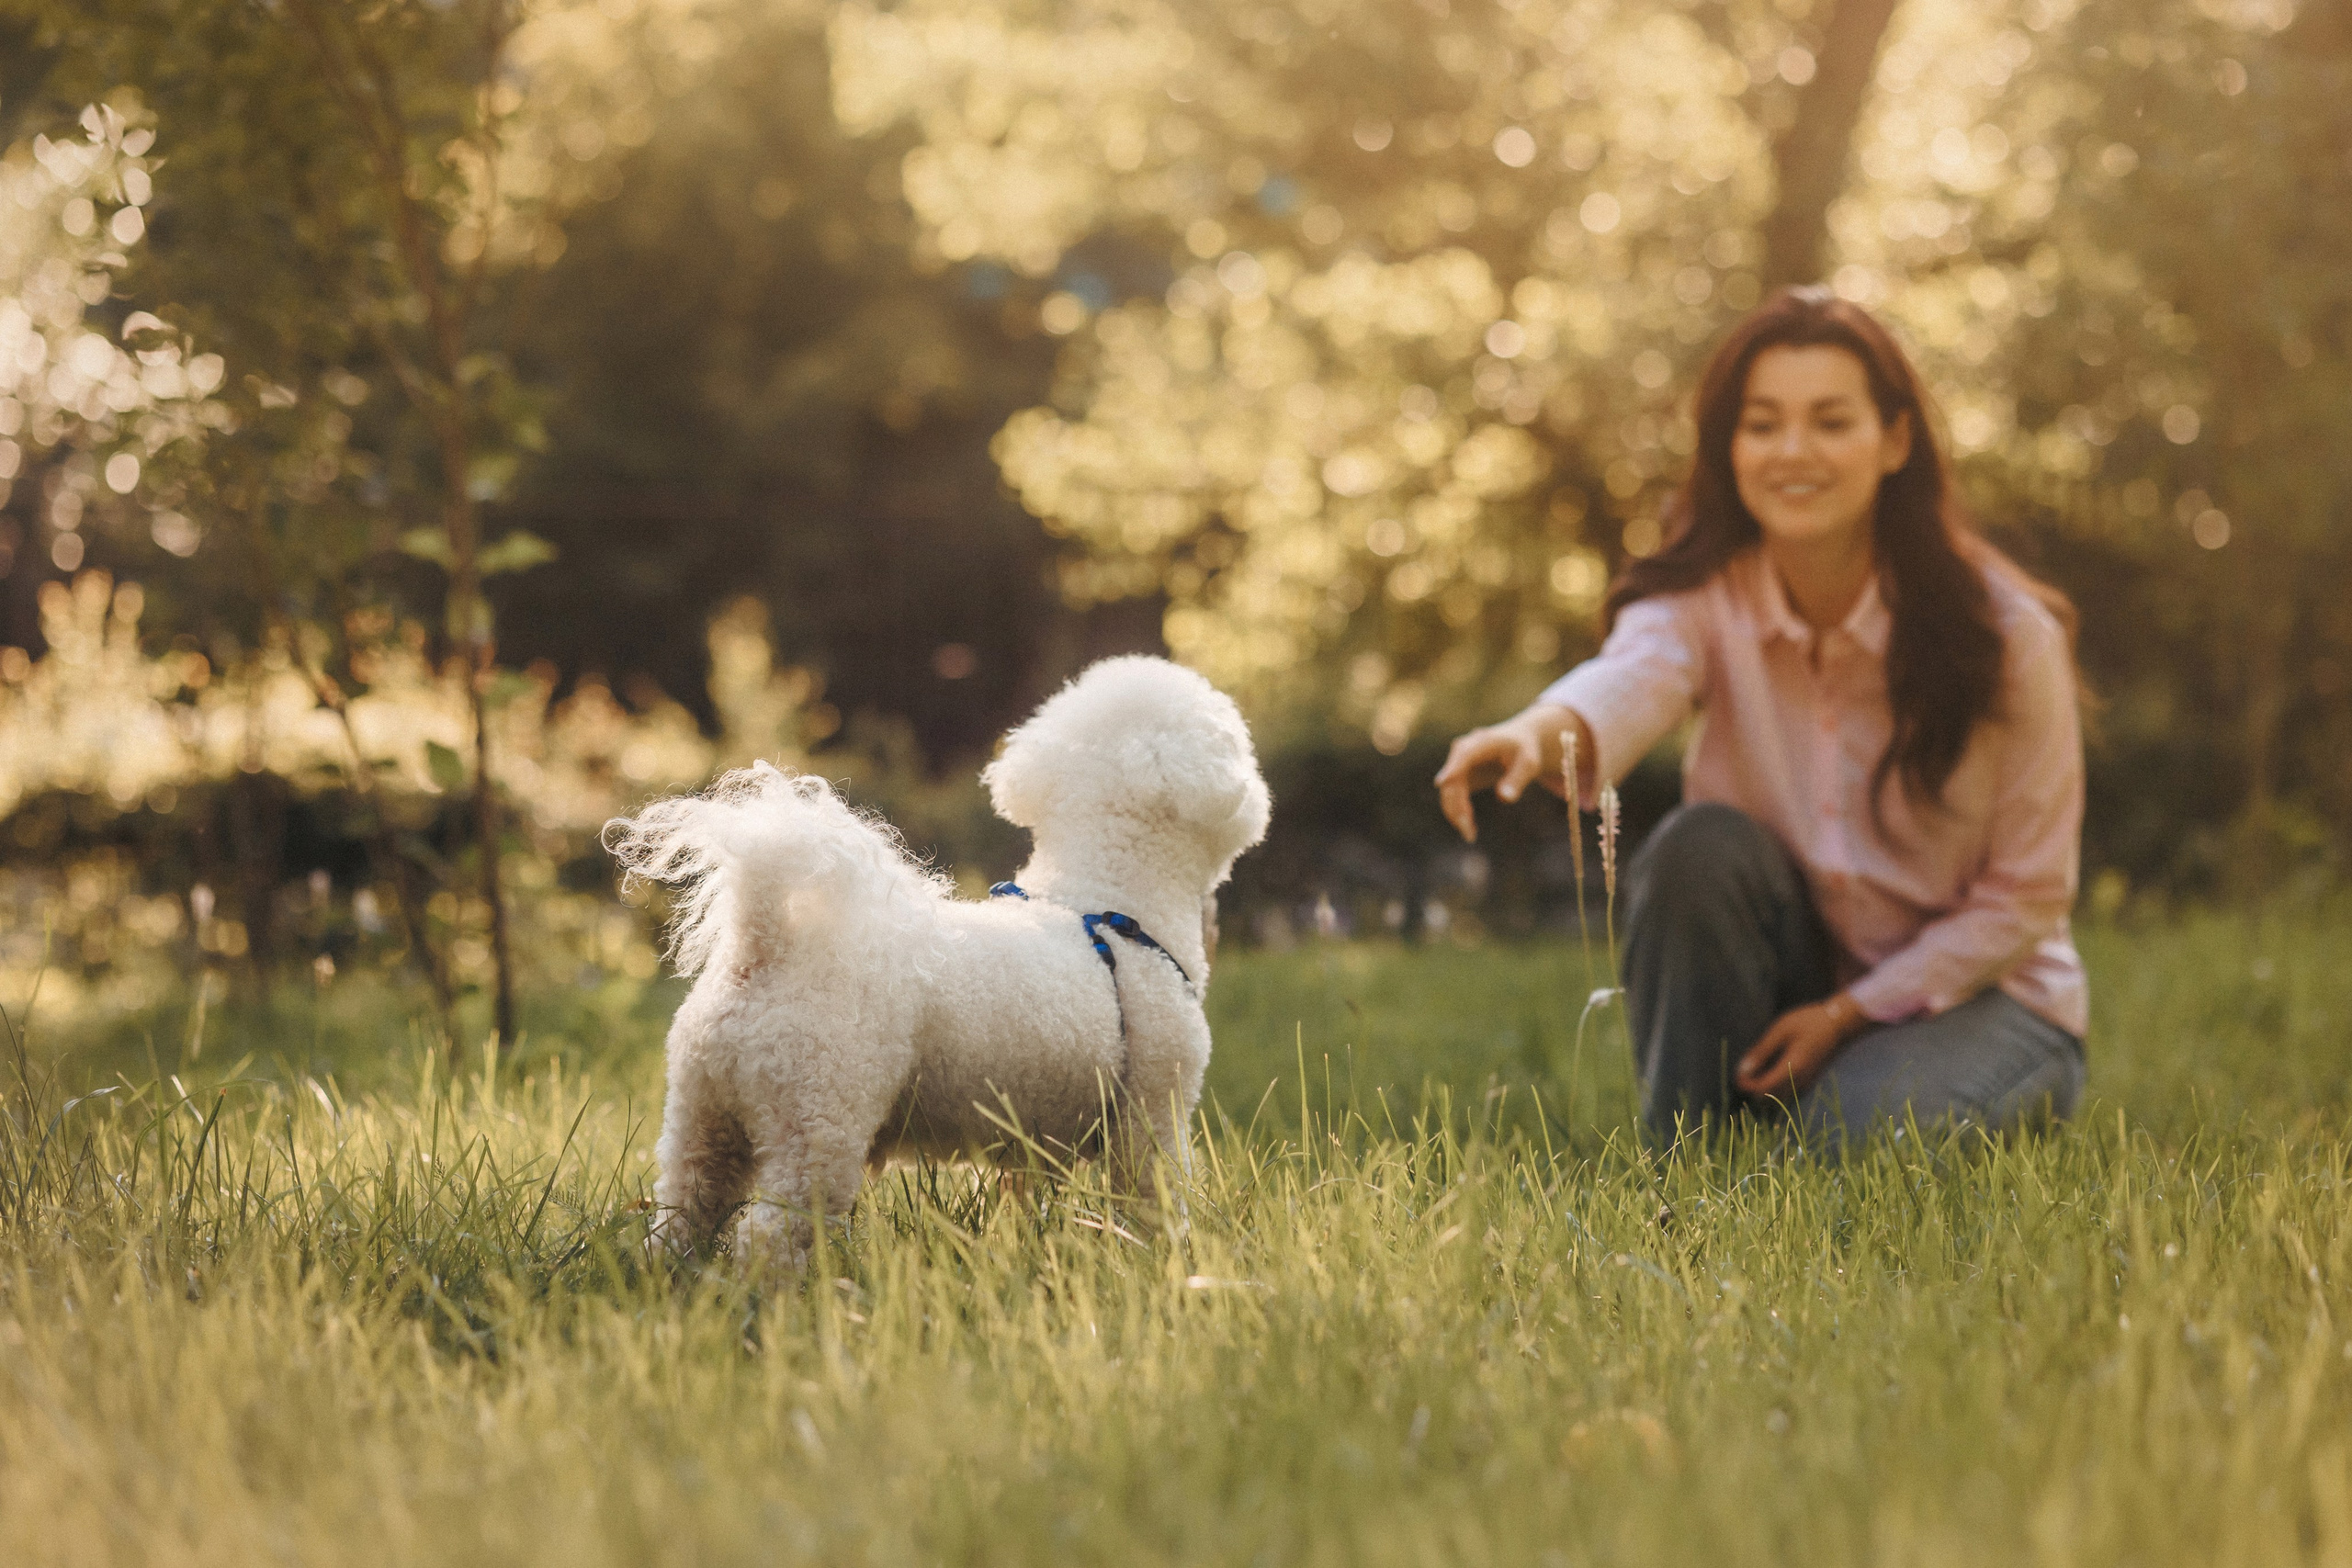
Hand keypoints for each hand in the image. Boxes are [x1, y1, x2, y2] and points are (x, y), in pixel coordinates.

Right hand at [1433, 704, 1586, 842]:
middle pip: (1452, 779)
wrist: (1519, 744)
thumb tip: (1504, 798)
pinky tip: (1471, 830)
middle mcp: (1464, 751)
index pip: (1464, 754)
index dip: (1452, 767)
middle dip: (1457, 805)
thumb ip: (1517, 779)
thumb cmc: (1525, 751)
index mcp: (1482, 742)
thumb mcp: (1529, 763)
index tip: (1441, 782)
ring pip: (1449, 791)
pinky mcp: (1459, 777)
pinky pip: (1453, 796)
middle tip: (1468, 832)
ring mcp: (1458, 764)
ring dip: (1456, 813)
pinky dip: (1459, 813)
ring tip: (1470, 835)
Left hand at [1734, 994, 1867, 1099]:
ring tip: (1756, 1070)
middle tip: (1745, 1072)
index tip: (1738, 1075)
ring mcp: (1806, 1084)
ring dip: (1763, 1090)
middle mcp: (1800, 1082)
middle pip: (1769, 1099)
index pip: (1763, 1090)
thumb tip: (1742, 1070)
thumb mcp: (1780, 1031)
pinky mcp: (1808, 1082)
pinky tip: (1770, 1070)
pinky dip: (1774, 1088)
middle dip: (1753, 1090)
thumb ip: (1761, 1051)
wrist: (1840, 1025)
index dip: (1747, 1086)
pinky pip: (1787, 1093)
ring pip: (1778, 1098)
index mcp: (1792, 1069)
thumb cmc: (1809, 1022)